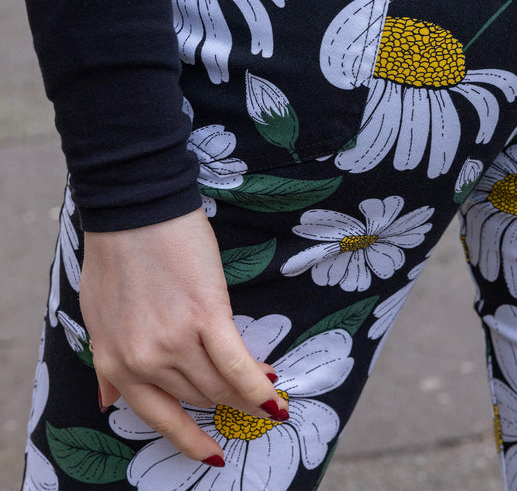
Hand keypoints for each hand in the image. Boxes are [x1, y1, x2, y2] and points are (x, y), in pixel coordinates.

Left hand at [80, 208, 287, 465]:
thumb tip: (107, 402)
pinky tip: (274, 393)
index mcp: (114, 363)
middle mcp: (144, 362)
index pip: (158, 417)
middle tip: (251, 402)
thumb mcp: (96, 317)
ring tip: (268, 392)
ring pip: (219, 382)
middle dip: (225, 401)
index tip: (213, 453)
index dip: (190, 438)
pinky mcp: (206, 316)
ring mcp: (175, 341)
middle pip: (198, 396)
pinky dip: (257, 383)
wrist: (134, 209)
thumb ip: (107, 364)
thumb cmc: (114, 254)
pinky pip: (237, 363)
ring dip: (246, 392)